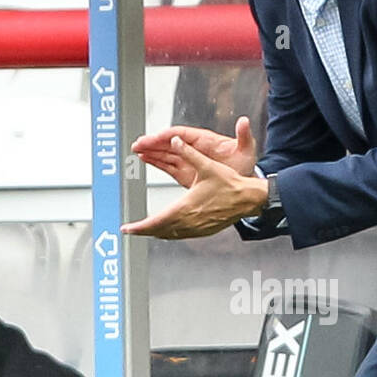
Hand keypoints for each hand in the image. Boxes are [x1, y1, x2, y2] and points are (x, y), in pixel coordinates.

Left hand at [122, 137, 267, 237]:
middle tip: (130, 230)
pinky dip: (170, 233)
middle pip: (160, 231)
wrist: (248, 199)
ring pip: (170, 235)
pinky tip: (168, 230)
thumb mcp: (208, 166)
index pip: (156, 221)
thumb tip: (174, 141)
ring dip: (156, 232)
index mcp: (186, 206)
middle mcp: (189, 221)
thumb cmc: (230, 184)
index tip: (127, 228)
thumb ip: (189, 153)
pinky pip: (182, 235)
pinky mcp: (204, 230)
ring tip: (145, 229)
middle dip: (143, 231)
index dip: (140, 227)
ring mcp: (197, 228)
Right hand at [132, 117, 258, 188]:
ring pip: (165, 152)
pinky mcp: (186, 171)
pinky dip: (156, 161)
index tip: (156, 137)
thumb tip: (244, 121)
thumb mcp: (246, 150)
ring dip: (151, 151)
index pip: (182, 135)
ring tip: (136, 149)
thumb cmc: (244, 163)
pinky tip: (145, 158)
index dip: (167, 136)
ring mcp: (189, 159)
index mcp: (205, 140)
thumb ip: (244, 136)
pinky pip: (168, 164)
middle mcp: (194, 148)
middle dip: (153, 142)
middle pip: (169, 142)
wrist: (243, 183)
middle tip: (138, 143)